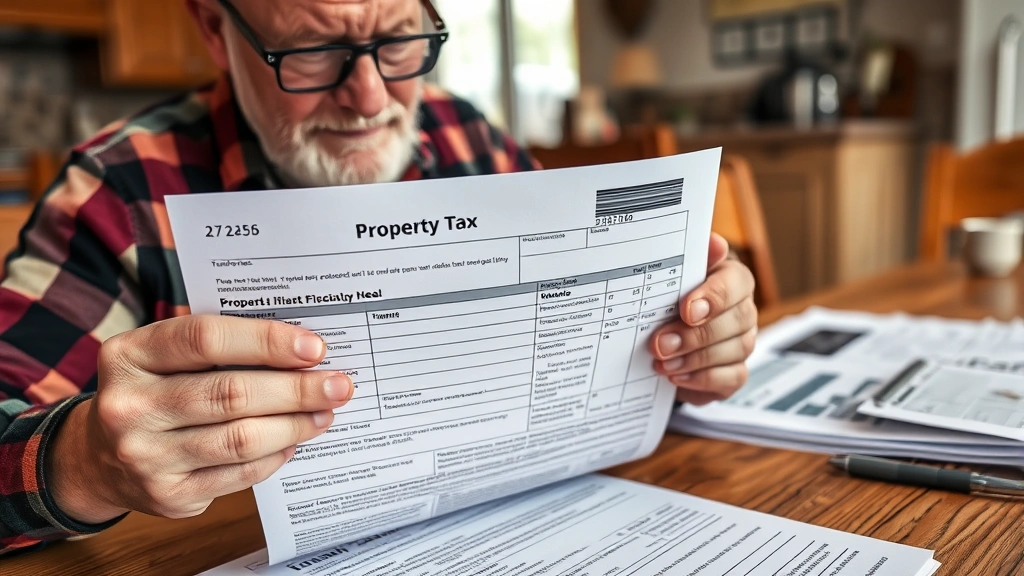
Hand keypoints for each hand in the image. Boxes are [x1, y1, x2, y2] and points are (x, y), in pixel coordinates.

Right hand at [48, 315, 351, 522]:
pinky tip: (294, 440)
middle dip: (296, 389)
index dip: (266, 341)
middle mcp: (130, 406)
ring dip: (295, 425)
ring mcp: (145, 456)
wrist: (98, 456)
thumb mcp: (162, 353)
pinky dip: (275, 456)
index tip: (314, 347)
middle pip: (231, 394)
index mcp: (129, 355)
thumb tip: (300, 344)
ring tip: (325, 412)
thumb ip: (218, 343)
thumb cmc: (153, 389)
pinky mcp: (168, 494)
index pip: (205, 339)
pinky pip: (239, 474)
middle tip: (338, 385)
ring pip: (241, 439)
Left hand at [650, 233, 756, 404]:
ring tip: (663, 361)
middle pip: (736, 321)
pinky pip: (732, 378)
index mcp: (732, 279)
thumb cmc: (670, 298)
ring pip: (734, 351)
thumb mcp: (672, 274)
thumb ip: (690, 258)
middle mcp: (742, 310)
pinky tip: (676, 376)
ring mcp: (742, 342)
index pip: (735, 284)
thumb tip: (713, 243)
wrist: (659, 334)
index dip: (713, 298)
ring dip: (694, 359)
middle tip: (660, 343)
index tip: (686, 311)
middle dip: (695, 336)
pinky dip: (702, 378)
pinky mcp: (734, 372)